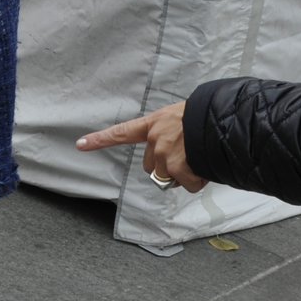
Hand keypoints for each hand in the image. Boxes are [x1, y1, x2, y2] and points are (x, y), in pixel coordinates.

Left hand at [75, 102, 206, 191]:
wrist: (221, 119)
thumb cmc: (206, 116)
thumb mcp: (181, 117)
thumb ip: (170, 132)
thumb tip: (178, 152)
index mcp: (153, 123)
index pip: (121, 132)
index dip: (100, 139)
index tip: (80, 144)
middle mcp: (155, 139)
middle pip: (152, 166)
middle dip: (168, 167)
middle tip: (187, 157)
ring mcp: (165, 154)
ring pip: (169, 177)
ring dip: (185, 174)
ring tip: (200, 159)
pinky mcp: (177, 167)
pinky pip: (188, 184)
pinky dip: (198, 181)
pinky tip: (205, 167)